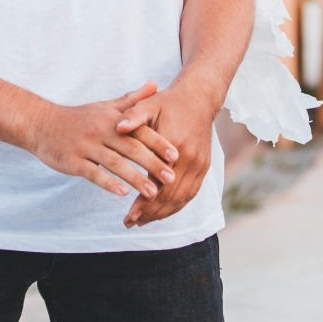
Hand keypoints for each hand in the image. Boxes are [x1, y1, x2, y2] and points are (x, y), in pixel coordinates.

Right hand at [28, 82, 178, 201]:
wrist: (41, 124)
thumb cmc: (80, 117)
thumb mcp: (106, 106)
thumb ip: (132, 100)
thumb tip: (156, 84)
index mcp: (112, 118)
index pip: (140, 130)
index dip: (158, 143)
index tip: (176, 156)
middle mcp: (101, 130)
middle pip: (131, 148)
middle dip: (152, 163)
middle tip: (171, 178)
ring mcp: (86, 146)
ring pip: (115, 163)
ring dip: (135, 178)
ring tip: (152, 192)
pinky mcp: (73, 161)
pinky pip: (93, 173)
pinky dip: (108, 183)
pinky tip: (122, 193)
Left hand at [114, 81, 217, 227]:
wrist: (198, 98)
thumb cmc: (168, 102)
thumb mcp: (149, 104)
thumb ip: (133, 116)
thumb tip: (117, 127)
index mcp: (174, 145)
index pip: (157, 183)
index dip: (143, 202)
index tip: (128, 215)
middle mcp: (190, 159)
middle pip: (170, 196)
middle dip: (150, 213)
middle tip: (130, 223)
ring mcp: (200, 164)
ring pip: (181, 198)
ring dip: (163, 214)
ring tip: (142, 222)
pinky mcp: (204, 166)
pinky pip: (191, 193)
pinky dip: (177, 206)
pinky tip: (162, 212)